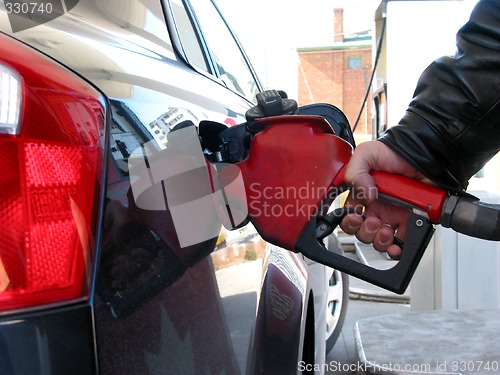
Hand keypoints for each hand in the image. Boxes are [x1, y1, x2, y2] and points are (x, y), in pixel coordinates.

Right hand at [340, 141, 431, 258]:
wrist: (427, 153)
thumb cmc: (397, 151)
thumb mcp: (367, 153)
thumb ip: (355, 171)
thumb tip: (364, 195)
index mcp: (363, 195)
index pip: (349, 216)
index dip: (349, 221)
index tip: (356, 217)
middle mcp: (377, 207)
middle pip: (362, 232)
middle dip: (365, 232)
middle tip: (374, 221)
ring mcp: (394, 215)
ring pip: (379, 240)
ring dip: (379, 240)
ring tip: (387, 230)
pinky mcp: (411, 222)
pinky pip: (401, 243)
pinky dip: (396, 249)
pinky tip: (396, 243)